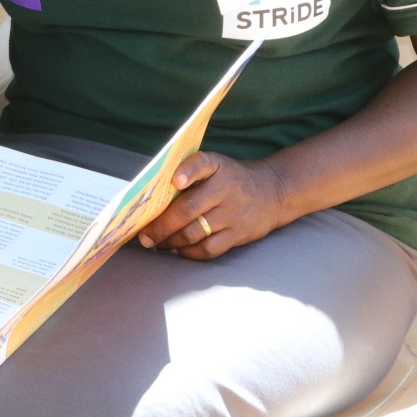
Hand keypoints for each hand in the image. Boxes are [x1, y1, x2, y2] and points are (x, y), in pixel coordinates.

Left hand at [138, 151, 289, 259]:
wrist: (272, 192)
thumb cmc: (231, 178)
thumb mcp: (215, 165)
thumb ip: (189, 173)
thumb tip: (154, 194)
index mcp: (216, 167)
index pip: (201, 164)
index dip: (187, 172)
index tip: (174, 181)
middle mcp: (225, 190)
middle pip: (188, 209)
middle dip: (161, 225)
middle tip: (144, 236)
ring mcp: (233, 214)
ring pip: (194, 232)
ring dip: (170, 241)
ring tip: (156, 243)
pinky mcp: (238, 234)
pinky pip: (209, 249)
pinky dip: (189, 252)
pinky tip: (177, 250)